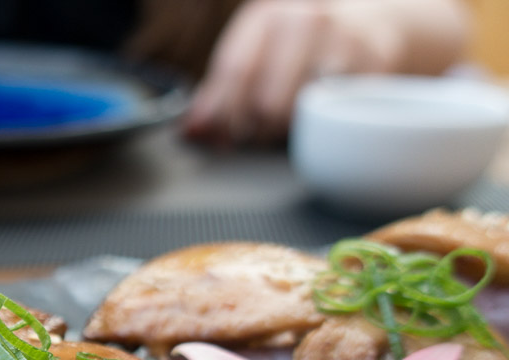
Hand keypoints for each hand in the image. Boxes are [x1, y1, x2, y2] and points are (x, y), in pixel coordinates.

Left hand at [182, 0, 468, 145]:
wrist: (369, 25)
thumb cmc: (299, 46)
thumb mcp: (255, 54)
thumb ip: (219, 92)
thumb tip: (191, 131)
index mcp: (265, 16)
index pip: (234, 72)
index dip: (222, 115)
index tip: (216, 137)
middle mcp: (304, 19)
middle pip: (265, 102)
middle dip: (254, 130)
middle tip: (255, 134)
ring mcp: (343, 39)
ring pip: (301, 113)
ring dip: (285, 133)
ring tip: (283, 127)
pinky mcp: (375, 64)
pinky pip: (336, 115)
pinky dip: (321, 125)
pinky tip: (317, 118)